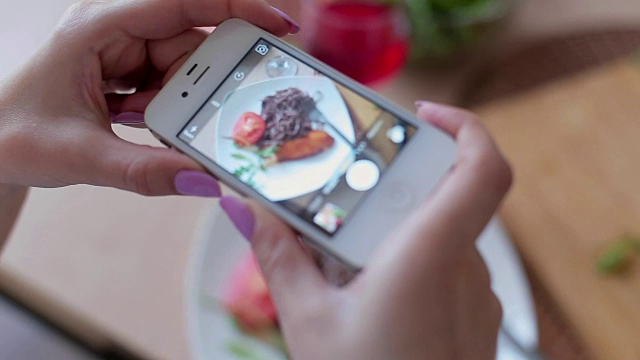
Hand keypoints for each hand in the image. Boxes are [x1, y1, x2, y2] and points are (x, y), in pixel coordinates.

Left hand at [0, 0, 295, 195]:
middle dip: (209, 80)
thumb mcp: (81, 157)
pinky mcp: (129, 73)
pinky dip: (172, 110)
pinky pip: (171, 86)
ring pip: (186, 69)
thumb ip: (146, 172)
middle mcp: (116, 31)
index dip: (236, 7)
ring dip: (184, 103)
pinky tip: (151, 128)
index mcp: (99, 26)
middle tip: (218, 113)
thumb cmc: (13, 135)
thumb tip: (206, 180)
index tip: (281, 25)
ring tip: (154, 128)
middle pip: (192, 43)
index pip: (180, 3)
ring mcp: (124, 52)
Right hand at [220, 102, 511, 358]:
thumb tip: (247, 210)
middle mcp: (464, 267)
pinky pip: (444, 269)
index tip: (421, 113)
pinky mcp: (473, 318)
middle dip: (386, 194)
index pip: (481, 166)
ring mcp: (475, 295)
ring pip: (436, 237)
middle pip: (437, 198)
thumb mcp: (309, 321)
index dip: (464, 125)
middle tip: (341, 208)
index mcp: (429, 254)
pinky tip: (369, 294)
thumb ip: (279, 256)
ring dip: (392, 235)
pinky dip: (408, 265)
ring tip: (343, 264)